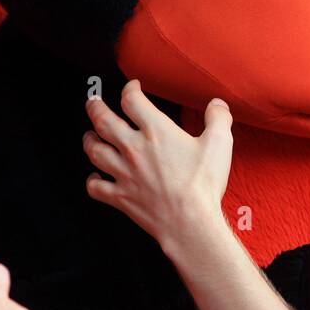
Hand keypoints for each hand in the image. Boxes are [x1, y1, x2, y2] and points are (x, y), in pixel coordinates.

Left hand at [82, 81, 232, 256]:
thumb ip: (218, 119)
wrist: (190, 221)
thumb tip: (217, 104)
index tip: (132, 88)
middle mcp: (134, 148)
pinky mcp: (120, 196)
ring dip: (89, 140)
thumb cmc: (203, 183)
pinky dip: (92, 180)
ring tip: (89, 135)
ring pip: (94, 150)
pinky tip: (94, 176)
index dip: (129, 89)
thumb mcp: (220, 144)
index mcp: (156, 131)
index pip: (132, 100)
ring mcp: (123, 173)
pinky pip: (95, 187)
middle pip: (103, 121)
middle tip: (92, 102)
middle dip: (95, 108)